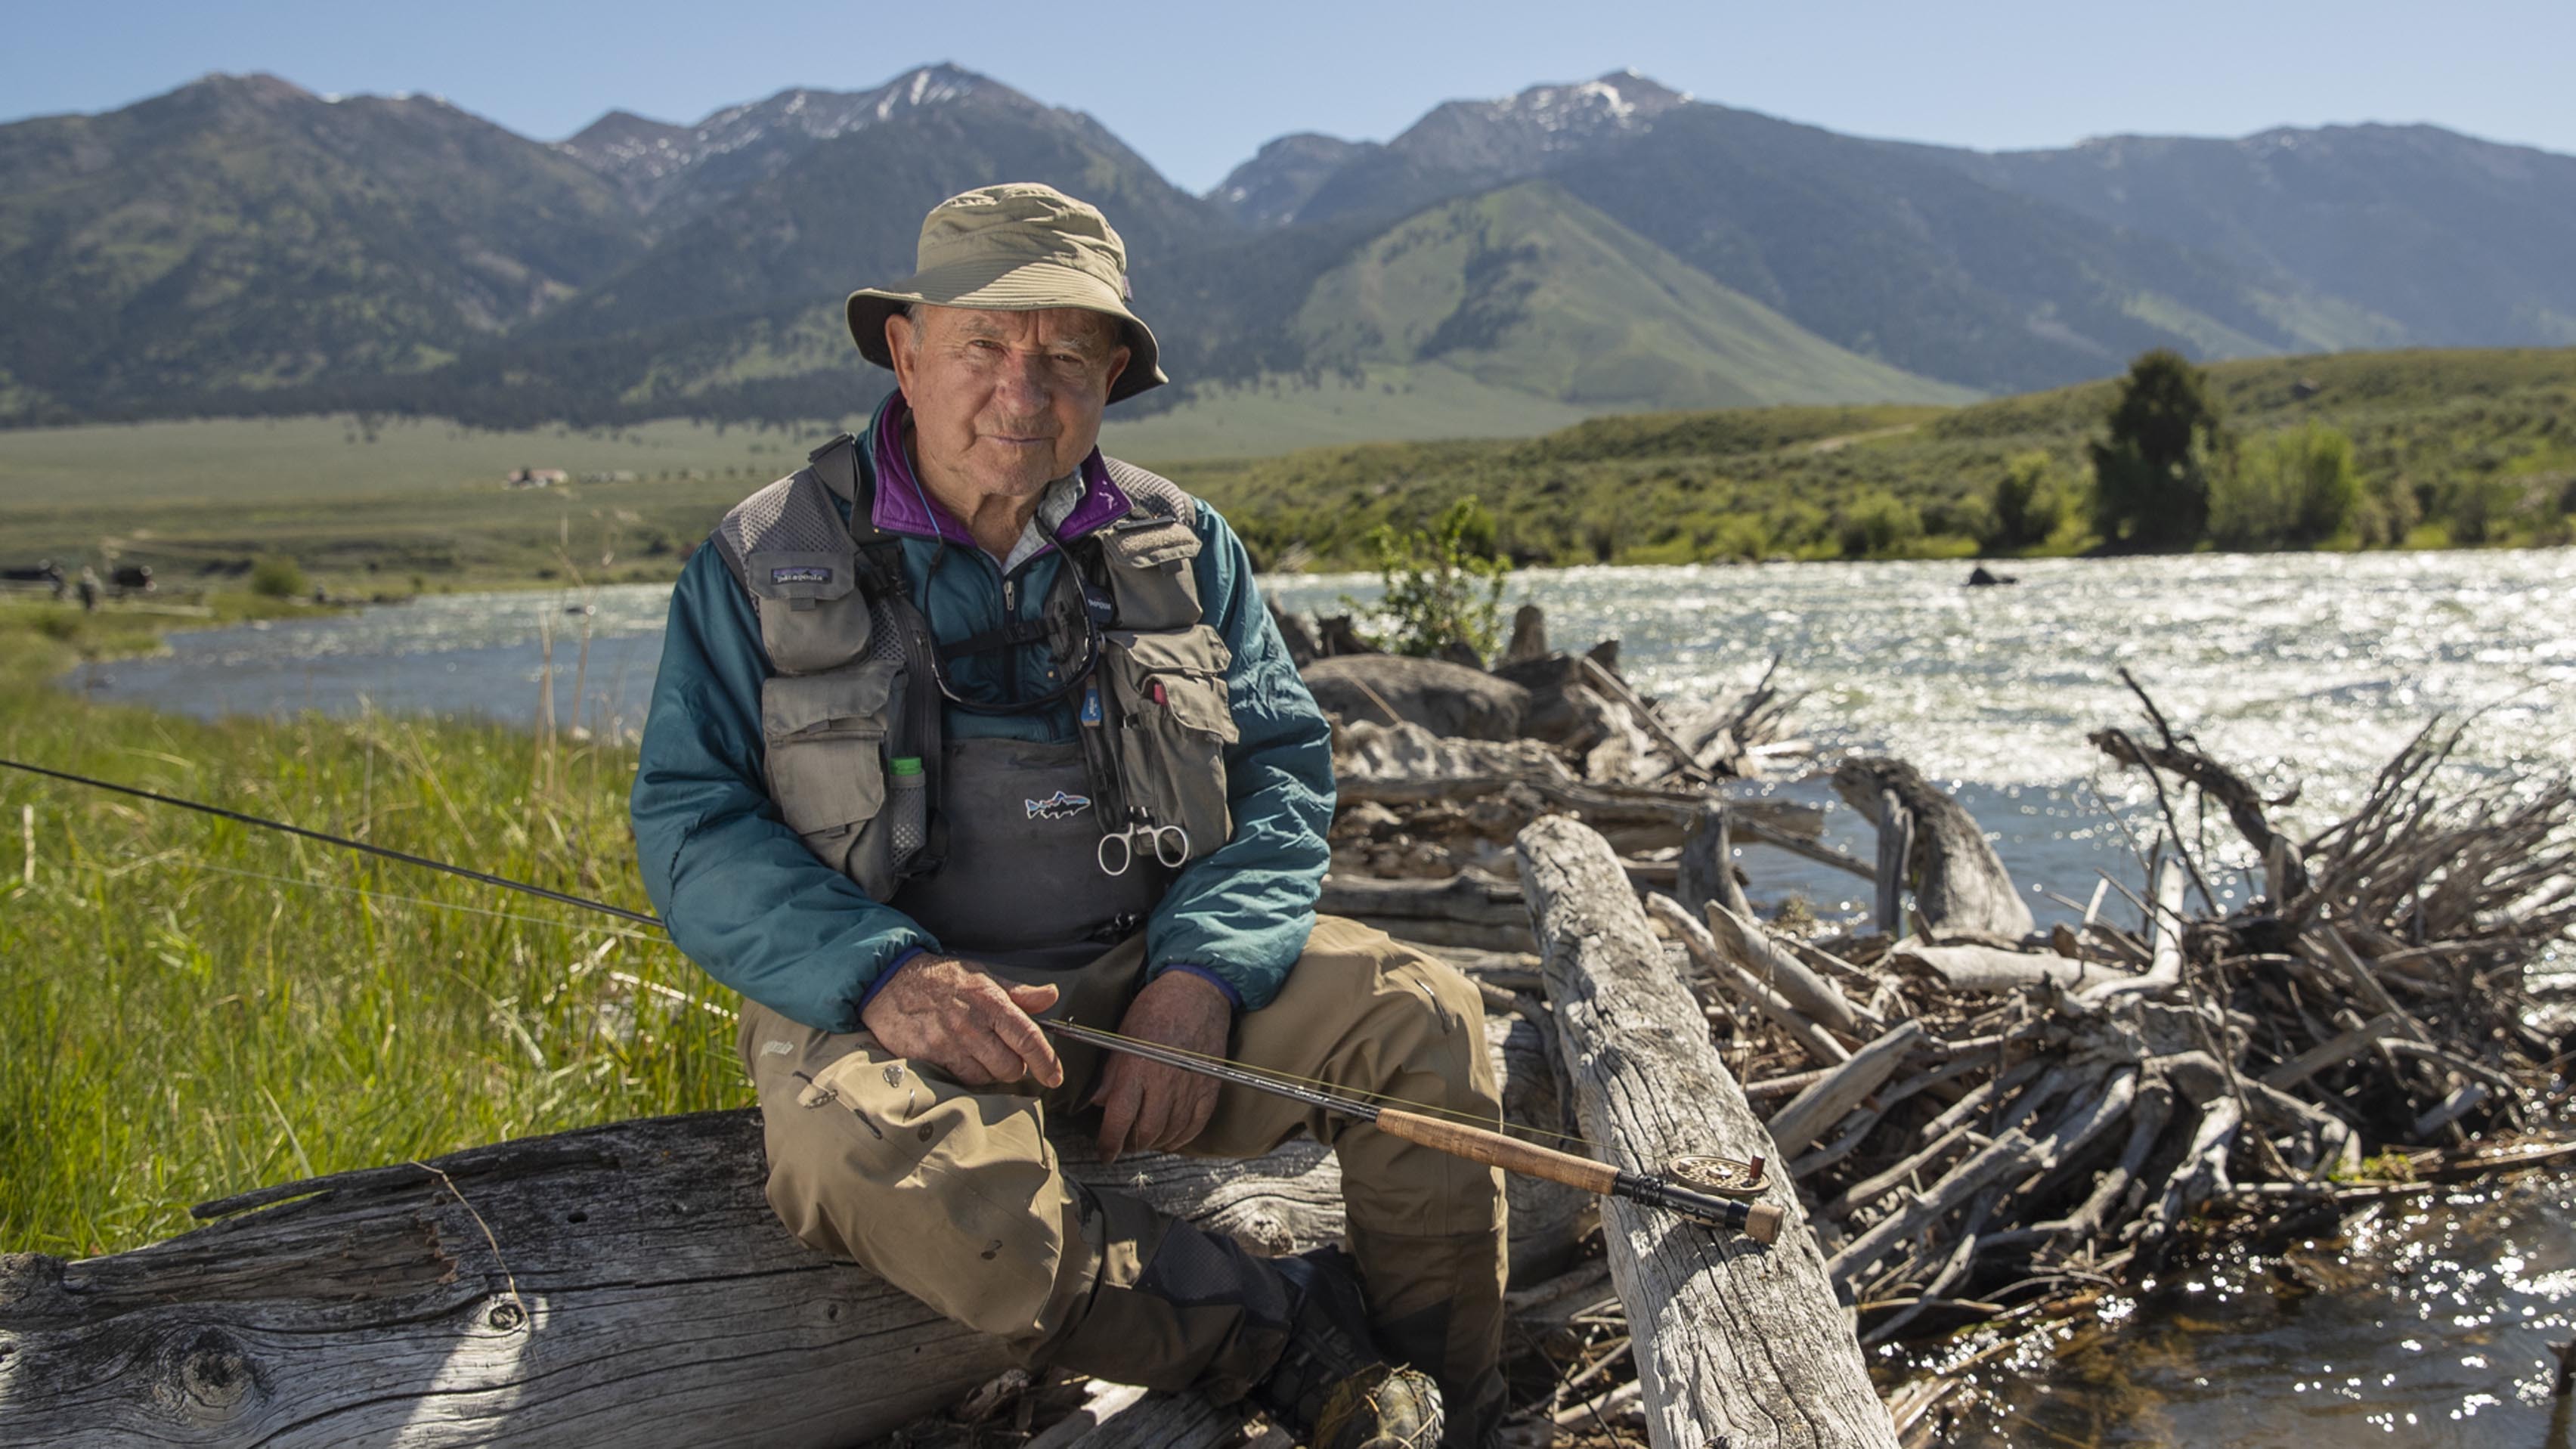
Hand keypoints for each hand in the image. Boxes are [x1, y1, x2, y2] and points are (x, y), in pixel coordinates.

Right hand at [860, 955, 1063, 1088]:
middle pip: (1010, 1067)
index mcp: (991, 1001)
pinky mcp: (930, 1058)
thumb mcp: (982, 976)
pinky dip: (968, 1075)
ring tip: (981, 1054)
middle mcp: (972, 1025)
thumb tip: (1051, 995)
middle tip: (1008, 1056)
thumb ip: (1018, 993)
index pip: (1028, 1038)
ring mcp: (949, 1044)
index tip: (1055, 1077)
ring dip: (991, 1072)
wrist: (890, 982)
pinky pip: (960, 1080)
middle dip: (1016, 1067)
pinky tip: (962, 1059)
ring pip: (987, 1077)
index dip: (1046, 1062)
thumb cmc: (941, 979)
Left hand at [1093, 970, 1231, 1160]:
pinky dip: (1181, 1137)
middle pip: (1145, 1132)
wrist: (1198, 992)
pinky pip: (1196, 1125)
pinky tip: (1171, 1138)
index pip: (1119, 1119)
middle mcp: (1164, 1083)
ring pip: (1170, 1133)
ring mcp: (1190, 1087)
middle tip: (1123, 1143)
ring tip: (1144, 1140)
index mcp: (1137, 1069)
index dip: (1109, 1143)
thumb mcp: (1122, 1036)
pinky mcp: (1209, 1087)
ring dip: (1154, 1143)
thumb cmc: (1156, 1009)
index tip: (1105, 1154)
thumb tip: (1099, 1102)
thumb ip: (1111, 1073)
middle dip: (1131, 1144)